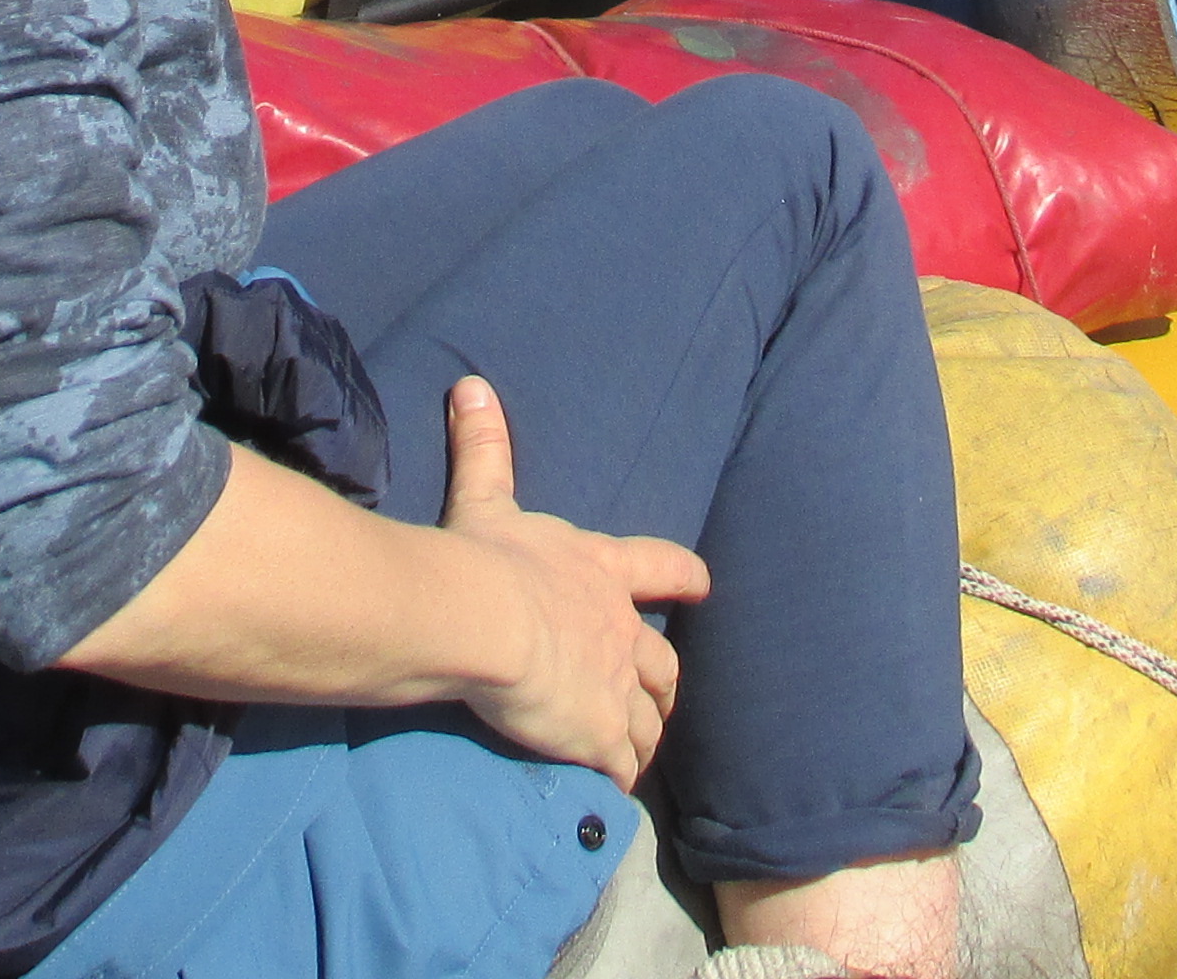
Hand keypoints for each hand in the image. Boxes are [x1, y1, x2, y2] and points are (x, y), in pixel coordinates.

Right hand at [436, 376, 706, 786]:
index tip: (704, 586)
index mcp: (602, 571)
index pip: (662, 568)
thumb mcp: (487, 498)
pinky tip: (614, 790)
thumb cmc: (486, 557)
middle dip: (665, 681)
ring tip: (638, 752)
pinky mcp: (600, 735)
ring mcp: (616, 686)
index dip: (685, 577)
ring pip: (649, 718)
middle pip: (662, 662)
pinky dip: (621, 778)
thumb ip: (485, 446)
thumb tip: (471, 386)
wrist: (483, 619)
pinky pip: (621, 766)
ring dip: (646, 734)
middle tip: (661, 696)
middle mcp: (621, 629)